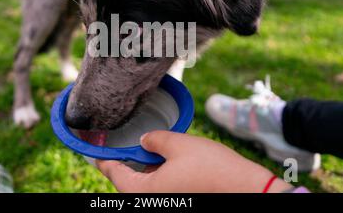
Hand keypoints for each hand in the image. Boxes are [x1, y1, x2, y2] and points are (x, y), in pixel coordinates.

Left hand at [97, 131, 290, 192]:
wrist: (245, 188)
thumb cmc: (211, 168)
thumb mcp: (178, 144)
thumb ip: (155, 140)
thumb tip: (145, 141)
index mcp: (145, 192)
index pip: (115, 174)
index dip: (104, 160)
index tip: (97, 151)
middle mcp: (153, 201)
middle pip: (128, 182)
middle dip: (124, 164)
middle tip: (120, 146)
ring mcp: (167, 202)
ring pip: (145, 186)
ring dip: (142, 168)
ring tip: (144, 149)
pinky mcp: (180, 199)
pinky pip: (159, 189)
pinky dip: (156, 174)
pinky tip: (164, 160)